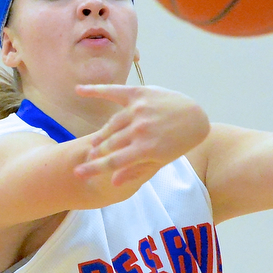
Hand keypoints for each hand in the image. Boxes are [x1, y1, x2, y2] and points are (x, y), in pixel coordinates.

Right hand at [73, 84, 209, 184]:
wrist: (194, 117)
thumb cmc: (177, 143)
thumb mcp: (160, 161)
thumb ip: (136, 171)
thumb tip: (113, 182)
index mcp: (146, 149)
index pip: (113, 162)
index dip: (93, 168)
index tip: (79, 173)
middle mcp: (140, 130)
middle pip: (109, 144)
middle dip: (97, 153)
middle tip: (91, 157)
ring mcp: (139, 110)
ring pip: (110, 125)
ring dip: (101, 136)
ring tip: (96, 144)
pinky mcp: (139, 94)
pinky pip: (113, 92)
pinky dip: (95, 91)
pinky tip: (78, 90)